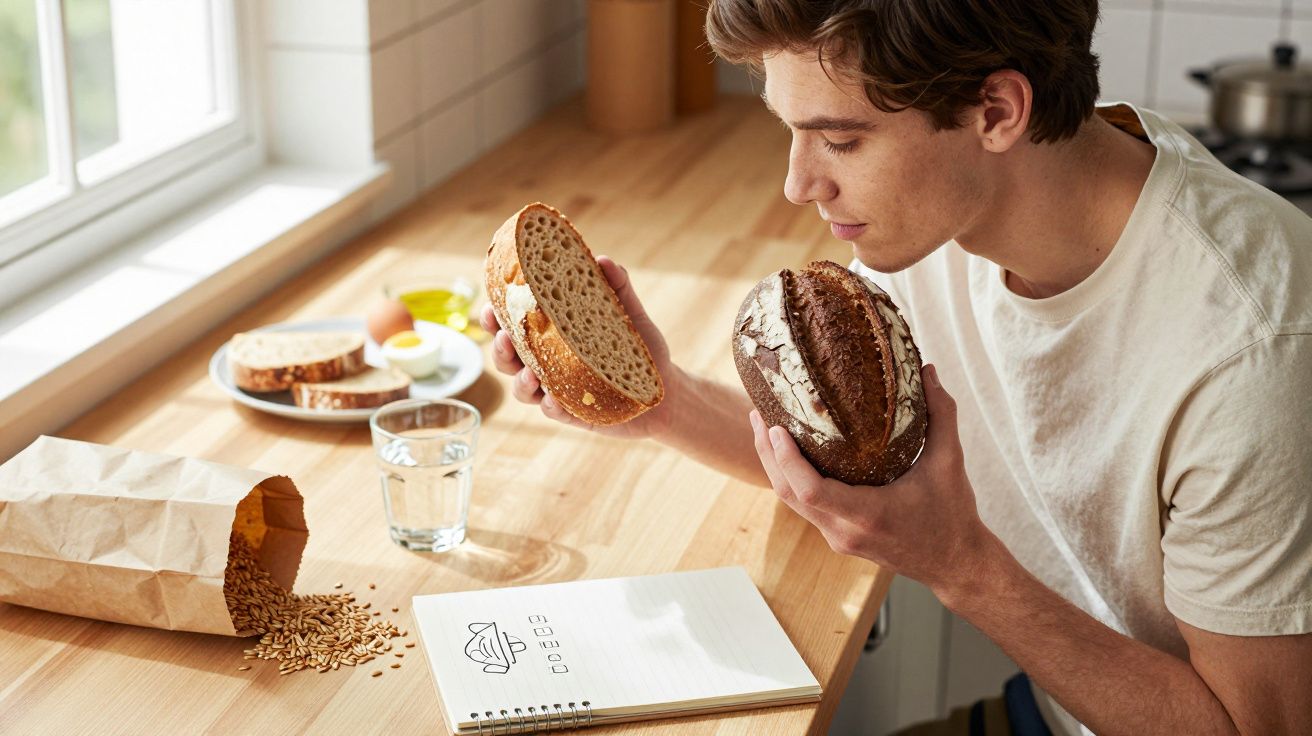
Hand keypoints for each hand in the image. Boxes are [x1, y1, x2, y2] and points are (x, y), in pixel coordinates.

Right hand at [481, 255, 676, 439]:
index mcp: (553, 336)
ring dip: (520, 382)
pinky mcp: (575, 414)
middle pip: (509, 359)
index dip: (495, 318)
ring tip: (530, 375)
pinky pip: (555, 413)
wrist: (665, 390)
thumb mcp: (630, 314)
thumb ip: (618, 287)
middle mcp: (549, 364)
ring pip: (524, 390)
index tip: (489, 306)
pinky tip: (555, 401)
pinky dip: (552, 407)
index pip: (515, 325)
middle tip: (502, 338)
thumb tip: (603, 260)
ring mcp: (559, 390)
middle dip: (499, 350)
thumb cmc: (640, 350)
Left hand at [749, 364, 994, 592]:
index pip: (809, 490)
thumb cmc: (953, 515)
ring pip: (792, 502)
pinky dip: (791, 478)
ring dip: (774, 465)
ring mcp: (838, 538)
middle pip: (788, 493)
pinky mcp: (839, 538)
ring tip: (764, 427)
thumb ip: (941, 415)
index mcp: (868, 515)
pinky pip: (804, 506)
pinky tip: (789, 453)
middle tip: (757, 414)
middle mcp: (845, 531)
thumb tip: (929, 370)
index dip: (786, 460)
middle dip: (767, 453)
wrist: (955, 564)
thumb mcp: (949, 462)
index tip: (775, 427)